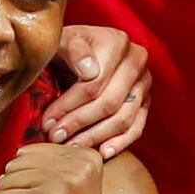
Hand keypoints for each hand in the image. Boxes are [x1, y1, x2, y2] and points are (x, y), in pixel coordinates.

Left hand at [39, 22, 150, 155]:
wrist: (81, 52)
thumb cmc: (67, 48)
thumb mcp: (62, 40)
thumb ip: (72, 49)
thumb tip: (89, 71)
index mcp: (117, 42)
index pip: (95, 82)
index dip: (69, 105)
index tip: (48, 122)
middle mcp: (137, 61)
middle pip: (110, 102)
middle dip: (79, 123)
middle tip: (56, 137)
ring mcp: (144, 83)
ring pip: (124, 118)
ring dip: (96, 137)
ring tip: (72, 147)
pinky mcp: (146, 102)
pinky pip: (137, 127)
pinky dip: (120, 143)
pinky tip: (102, 153)